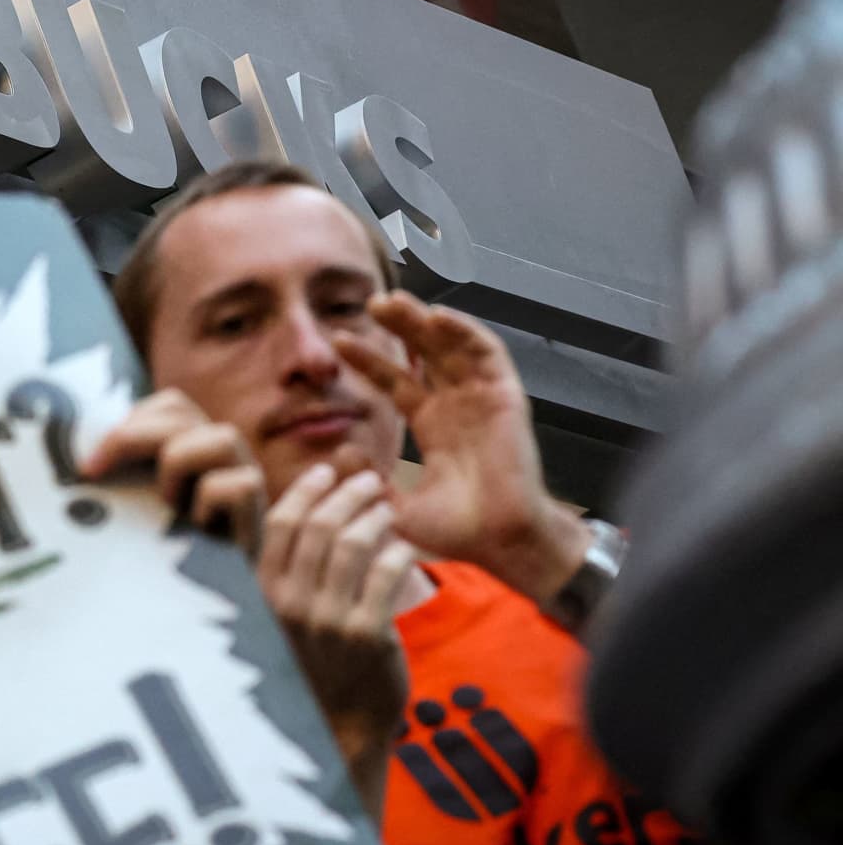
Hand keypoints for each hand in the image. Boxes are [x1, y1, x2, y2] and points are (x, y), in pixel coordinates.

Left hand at [81, 389, 264, 547]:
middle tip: (93, 471)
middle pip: (183, 412)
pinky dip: (210, 502)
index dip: (132, 419)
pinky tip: (196, 527)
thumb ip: (124, 480)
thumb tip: (80, 468)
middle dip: (131, 437)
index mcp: (193, 445)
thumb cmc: (171, 555)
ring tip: (165, 502)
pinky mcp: (262, 514)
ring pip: (222, 439)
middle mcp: (222, 455)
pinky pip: (240, 486)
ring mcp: (246, 478)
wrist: (216, 603)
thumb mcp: (142, 509)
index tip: (92, 462)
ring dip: (179, 464)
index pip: (171, 405)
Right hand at [257, 464, 414, 820]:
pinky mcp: (366, 635)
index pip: (279, 522)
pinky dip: (397, 552)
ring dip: (374, 517)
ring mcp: (326, 619)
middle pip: (319, 526)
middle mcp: (287, 603)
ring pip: (353, 544)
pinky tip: (403, 547)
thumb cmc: (311, 662)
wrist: (339, 726)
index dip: (305, 490)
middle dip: (347, 494)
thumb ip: (286, 566)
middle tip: (369, 482)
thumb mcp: (281, 615)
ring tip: (386, 509)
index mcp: (260, 593)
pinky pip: (386, 574)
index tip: (325, 472)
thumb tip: (305, 504)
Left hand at [332, 291, 589, 607]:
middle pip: (424, 353)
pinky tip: (438, 316)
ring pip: (451, 346)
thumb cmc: (457, 531)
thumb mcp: (396, 506)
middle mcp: (457, 406)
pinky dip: (465, 331)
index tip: (339, 341)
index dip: (370, 359)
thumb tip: (338, 452)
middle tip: (370, 303)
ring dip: (425, 320)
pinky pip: (487, 355)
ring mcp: (482, 399)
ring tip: (393, 301)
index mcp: (433, 425)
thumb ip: (366, 479)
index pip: (396, 380)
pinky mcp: (506, 398)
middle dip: (399, 327)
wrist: (501, 542)